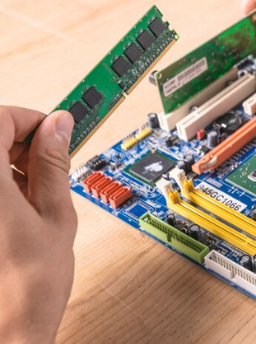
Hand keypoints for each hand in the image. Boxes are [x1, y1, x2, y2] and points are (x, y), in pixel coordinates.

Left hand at [0, 107, 75, 343]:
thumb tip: (60, 128)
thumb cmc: (28, 285)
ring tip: (35, 193)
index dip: (29, 120)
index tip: (53, 132)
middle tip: (48, 165)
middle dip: (18, 143)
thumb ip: (54, 164)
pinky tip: (15, 208)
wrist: (6, 329)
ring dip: (6, 165)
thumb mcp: (55, 215)